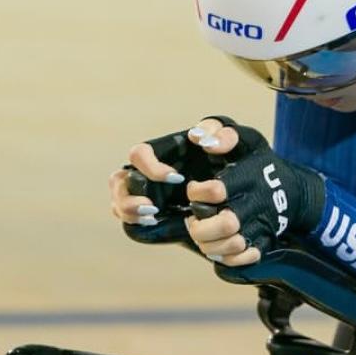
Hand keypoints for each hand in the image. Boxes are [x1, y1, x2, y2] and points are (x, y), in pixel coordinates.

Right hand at [109, 117, 246, 244]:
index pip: (140, 154)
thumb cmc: (232, 159)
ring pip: (118, 201)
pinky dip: (133, 220)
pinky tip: (153, 221)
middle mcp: (147, 172)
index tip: (176, 177)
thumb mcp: (236, 143)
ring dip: (129, 210)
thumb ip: (223, 133)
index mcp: (162, 153)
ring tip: (152, 216)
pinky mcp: (148, 212)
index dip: (151, 166)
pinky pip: (127, 217)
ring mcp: (144, 193)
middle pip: (119, 181)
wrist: (237, 189)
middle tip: (153, 207)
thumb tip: (199, 138)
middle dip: (129, 196)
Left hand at [182, 119, 324, 265]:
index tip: (195, 189)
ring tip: (203, 234)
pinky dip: (227, 258)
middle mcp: (256, 203)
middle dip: (201, 225)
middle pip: (226, 223)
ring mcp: (261, 226)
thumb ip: (222, 132)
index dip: (197, 192)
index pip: (217, 190)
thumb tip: (200, 139)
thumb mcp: (247, 140)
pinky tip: (218, 248)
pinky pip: (243, 260)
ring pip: (231, 246)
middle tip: (194, 219)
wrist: (294, 192)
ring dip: (209, 244)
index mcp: (248, 177)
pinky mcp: (264, 243)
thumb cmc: (261, 164)